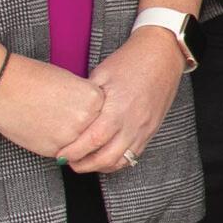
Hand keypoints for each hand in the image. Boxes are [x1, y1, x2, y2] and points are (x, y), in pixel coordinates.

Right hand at [0, 57, 105, 163]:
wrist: (1, 86)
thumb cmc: (32, 78)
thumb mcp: (70, 82)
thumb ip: (86, 101)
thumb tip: (93, 117)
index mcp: (94, 99)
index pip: (104, 113)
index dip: (91, 113)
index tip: (79, 109)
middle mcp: (87, 120)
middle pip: (94, 132)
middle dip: (84, 129)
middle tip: (66, 119)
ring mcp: (71, 137)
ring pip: (81, 146)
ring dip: (73, 141)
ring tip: (53, 123)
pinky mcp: (54, 150)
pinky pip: (64, 153)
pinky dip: (58, 146)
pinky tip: (44, 130)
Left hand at [61, 29, 189, 173]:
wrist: (162, 56)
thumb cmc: (130, 61)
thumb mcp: (101, 74)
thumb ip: (87, 97)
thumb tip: (68, 115)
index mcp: (118, 108)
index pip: (93, 140)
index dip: (74, 152)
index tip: (61, 154)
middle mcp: (133, 123)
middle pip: (106, 157)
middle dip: (84, 165)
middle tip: (68, 162)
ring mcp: (144, 129)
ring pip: (121, 161)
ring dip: (100, 166)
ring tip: (84, 163)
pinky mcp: (150, 131)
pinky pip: (133, 155)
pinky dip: (117, 162)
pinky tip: (104, 158)